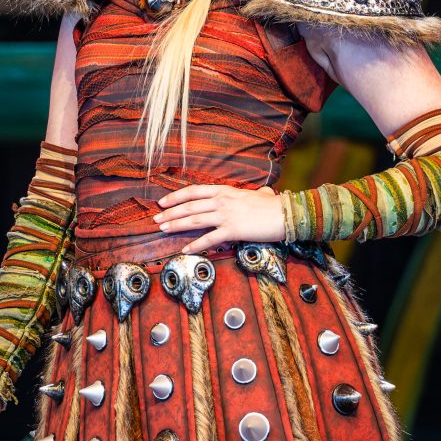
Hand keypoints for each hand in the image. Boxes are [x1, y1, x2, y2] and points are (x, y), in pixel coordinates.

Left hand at [156, 182, 286, 250]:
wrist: (285, 214)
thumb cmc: (273, 205)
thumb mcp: (258, 195)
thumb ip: (253, 194)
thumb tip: (261, 192)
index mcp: (224, 190)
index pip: (193, 191)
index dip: (175, 197)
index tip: (162, 202)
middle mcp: (222, 201)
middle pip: (189, 206)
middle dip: (170, 212)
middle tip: (155, 219)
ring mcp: (226, 215)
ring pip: (195, 220)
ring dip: (176, 225)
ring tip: (163, 230)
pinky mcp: (233, 230)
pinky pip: (209, 239)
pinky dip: (196, 245)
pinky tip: (185, 249)